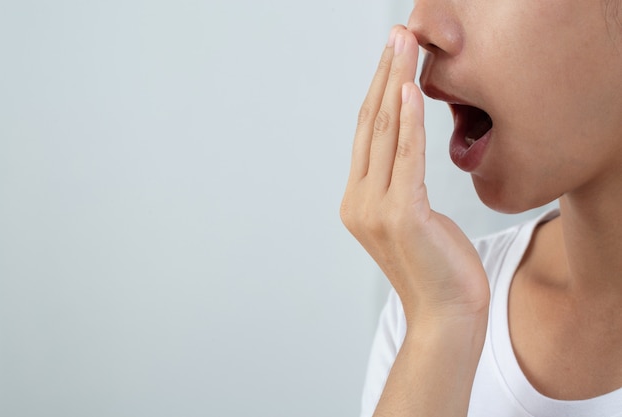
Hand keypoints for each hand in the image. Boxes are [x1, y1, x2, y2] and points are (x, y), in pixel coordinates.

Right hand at [340, 26, 489, 326]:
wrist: (445, 314)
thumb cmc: (436, 267)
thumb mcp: (413, 217)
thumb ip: (400, 183)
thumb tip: (406, 147)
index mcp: (358, 200)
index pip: (368, 134)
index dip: (378, 89)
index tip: (391, 55)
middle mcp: (358, 201)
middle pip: (371, 124)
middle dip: (385, 74)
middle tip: (397, 34)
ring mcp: (374, 209)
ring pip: (385, 133)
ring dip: (396, 83)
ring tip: (405, 45)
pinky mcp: (399, 215)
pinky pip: (406, 157)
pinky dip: (409, 121)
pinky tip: (412, 89)